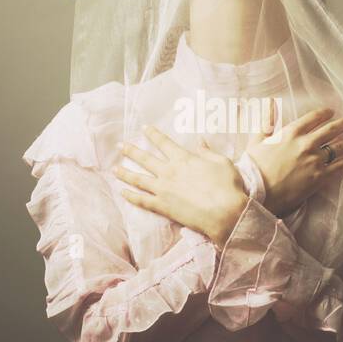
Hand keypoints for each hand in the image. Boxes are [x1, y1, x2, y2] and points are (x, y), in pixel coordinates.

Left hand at [113, 124, 250, 248]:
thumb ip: (208, 151)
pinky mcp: (162, 207)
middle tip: (119, 146)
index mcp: (184, 159)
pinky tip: (122, 193)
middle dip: (131, 151)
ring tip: (114, 169)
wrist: (225, 213)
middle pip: (145, 159)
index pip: (164, 143)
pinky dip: (130, 196)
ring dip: (125, 173)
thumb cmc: (228, 187)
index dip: (153, 134)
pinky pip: (142, 200)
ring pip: (138, 179)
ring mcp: (163, 189)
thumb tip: (200, 140)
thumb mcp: (222, 162)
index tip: (144, 128)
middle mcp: (169, 171)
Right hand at [243, 102, 342, 217]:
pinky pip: (339, 167)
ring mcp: (314, 161)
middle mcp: (306, 144)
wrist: (256, 192)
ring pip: (338, 147)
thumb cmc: (253, 167)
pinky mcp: (319, 178)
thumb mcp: (256, 140)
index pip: (313, 118)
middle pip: (331, 130)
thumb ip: (266, 121)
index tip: (332, 112)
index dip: (325, 113)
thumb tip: (269, 103)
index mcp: (290, 132)